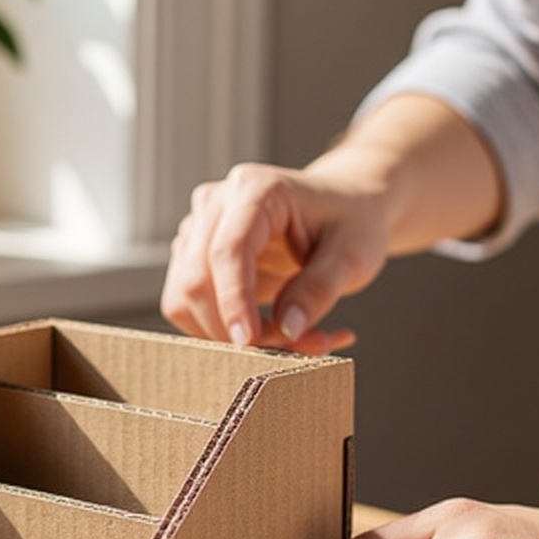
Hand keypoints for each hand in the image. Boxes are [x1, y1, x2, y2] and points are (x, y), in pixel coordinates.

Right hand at [160, 159, 386, 351]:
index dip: (234, 302)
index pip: (227, 251)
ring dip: (225, 335)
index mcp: (255, 190)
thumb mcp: (353, 255)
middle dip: (233, 328)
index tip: (250, 342)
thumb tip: (286, 328)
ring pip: (184, 299)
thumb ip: (319, 290)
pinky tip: (264, 330)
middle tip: (289, 348)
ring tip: (284, 340)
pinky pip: (189, 307)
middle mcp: (216, 204)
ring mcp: (198, 230)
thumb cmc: (351, 223)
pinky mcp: (192, 257)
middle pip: (196, 280)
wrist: (345, 207)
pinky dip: (220, 331)